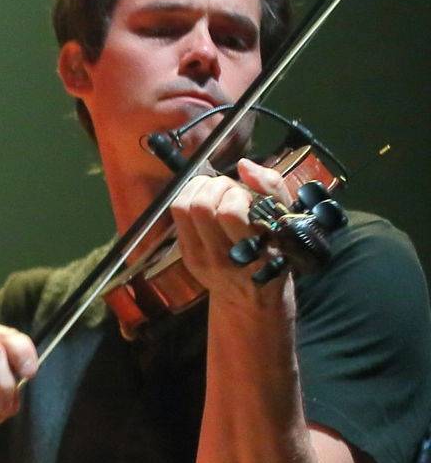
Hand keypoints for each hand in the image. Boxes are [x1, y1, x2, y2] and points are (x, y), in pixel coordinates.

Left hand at [171, 158, 294, 307]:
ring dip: (200, 189)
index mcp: (254, 252)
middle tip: (232, 190)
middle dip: (218, 187)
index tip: (249, 197)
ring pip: (184, 208)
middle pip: (202, 206)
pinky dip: (190, 198)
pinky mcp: (185, 255)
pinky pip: (177, 216)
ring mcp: (199, 258)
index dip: (238, 194)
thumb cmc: (274, 253)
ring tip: (218, 192)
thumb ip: (272, 190)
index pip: (230, 212)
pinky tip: (207, 200)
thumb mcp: (285, 223)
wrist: (250, 297)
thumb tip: (245, 165)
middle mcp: (222, 258)